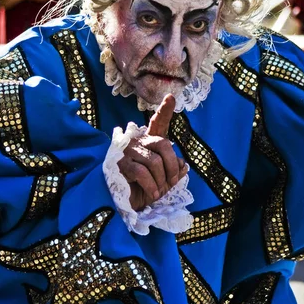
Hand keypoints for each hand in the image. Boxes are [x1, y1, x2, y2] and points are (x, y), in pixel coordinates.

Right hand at [118, 94, 186, 211]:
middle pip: (163, 144)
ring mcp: (127, 152)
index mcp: (148, 144)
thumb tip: (183, 164)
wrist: (123, 206)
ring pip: (154, 161)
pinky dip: (151, 186)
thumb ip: (173, 172)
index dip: (164, 111)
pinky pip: (142, 172)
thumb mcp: (163, 183)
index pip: (158, 125)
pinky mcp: (120, 164)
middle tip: (171, 182)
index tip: (171, 97)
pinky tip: (151, 194)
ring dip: (161, 180)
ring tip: (158, 192)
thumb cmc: (142, 191)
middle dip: (171, 165)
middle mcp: (137, 143)